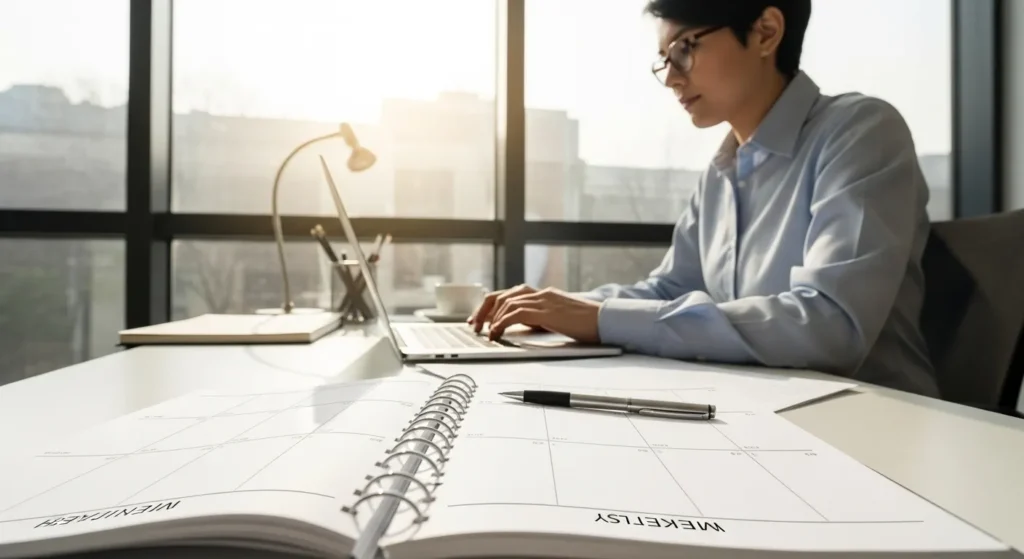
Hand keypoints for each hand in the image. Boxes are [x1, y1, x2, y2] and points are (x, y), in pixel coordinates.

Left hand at [485, 287, 601, 343]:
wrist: (606, 321)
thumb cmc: (587, 324)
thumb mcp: (558, 320)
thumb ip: (540, 319)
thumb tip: (519, 328)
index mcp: (543, 294)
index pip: (509, 294)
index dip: (490, 306)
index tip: (479, 319)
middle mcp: (540, 293)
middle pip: (502, 296)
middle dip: (484, 311)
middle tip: (475, 326)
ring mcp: (544, 300)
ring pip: (507, 303)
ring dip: (492, 318)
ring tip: (486, 333)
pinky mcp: (547, 310)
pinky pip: (517, 313)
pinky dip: (503, 323)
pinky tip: (498, 333)